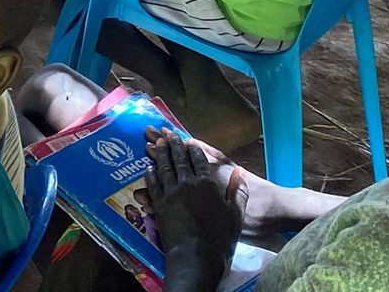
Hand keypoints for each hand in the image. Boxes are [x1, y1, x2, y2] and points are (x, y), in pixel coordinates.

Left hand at [148, 132, 242, 277]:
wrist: (196, 254)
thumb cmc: (219, 237)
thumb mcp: (235, 214)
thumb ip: (239, 192)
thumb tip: (240, 172)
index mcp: (207, 183)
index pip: (199, 160)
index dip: (193, 149)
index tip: (188, 140)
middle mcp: (188, 183)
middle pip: (179, 159)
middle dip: (174, 145)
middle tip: (168, 134)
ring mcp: (171, 192)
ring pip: (164, 167)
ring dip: (160, 153)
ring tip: (156, 143)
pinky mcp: (159, 203)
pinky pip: (153, 183)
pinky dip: (150, 173)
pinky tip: (148, 167)